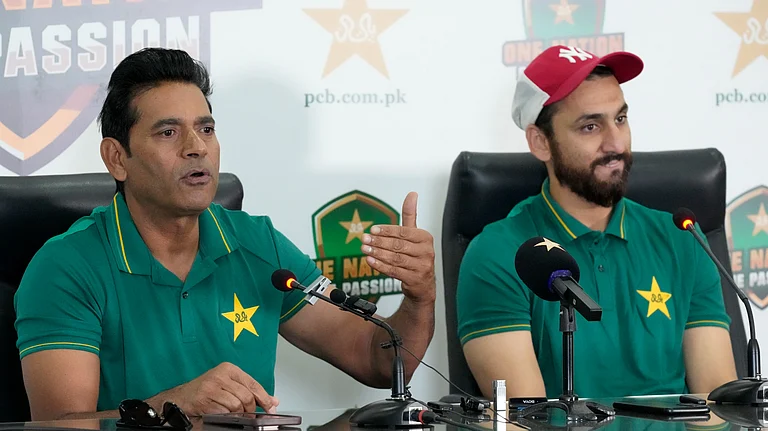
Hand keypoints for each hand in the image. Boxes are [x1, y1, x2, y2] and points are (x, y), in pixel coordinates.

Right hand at [157, 362, 277, 416]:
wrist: (180, 398)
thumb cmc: (204, 391)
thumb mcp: (228, 386)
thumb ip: (249, 391)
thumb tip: (272, 401)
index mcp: (229, 369)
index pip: (253, 384)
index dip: (264, 398)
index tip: (271, 408)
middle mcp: (221, 375)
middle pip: (247, 396)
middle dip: (251, 409)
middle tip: (249, 414)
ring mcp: (212, 386)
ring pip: (236, 405)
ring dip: (238, 414)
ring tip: (233, 414)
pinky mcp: (205, 398)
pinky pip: (223, 412)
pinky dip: (226, 417)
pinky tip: (221, 414)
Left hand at [361, 192, 435, 302]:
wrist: (423, 284)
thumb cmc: (416, 256)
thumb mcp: (414, 235)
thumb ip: (410, 215)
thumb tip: (412, 194)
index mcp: (425, 238)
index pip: (403, 232)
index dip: (387, 230)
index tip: (373, 229)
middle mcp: (426, 252)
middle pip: (398, 245)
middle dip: (379, 242)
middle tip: (365, 239)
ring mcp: (421, 267)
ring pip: (395, 258)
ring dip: (378, 254)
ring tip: (365, 250)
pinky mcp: (414, 279)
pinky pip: (394, 271)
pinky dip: (381, 266)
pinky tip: (371, 261)